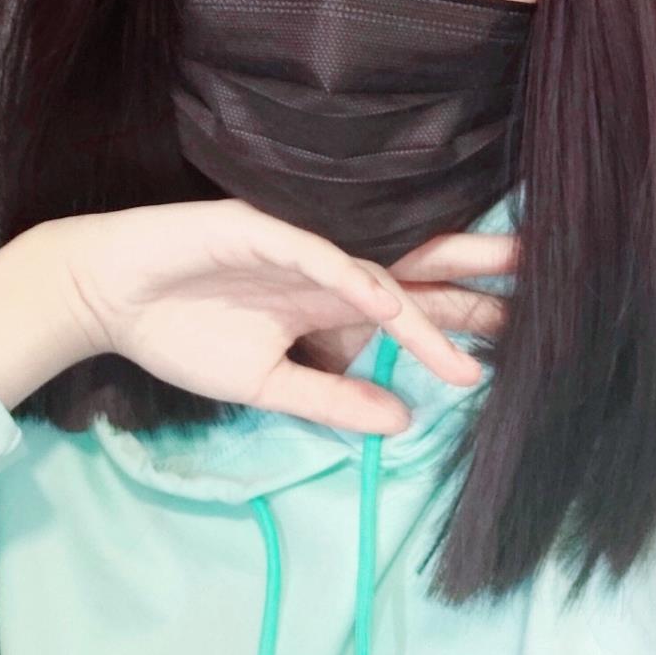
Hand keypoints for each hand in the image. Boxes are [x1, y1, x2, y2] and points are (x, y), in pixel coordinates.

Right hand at [38, 198, 485, 433]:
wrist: (110, 296)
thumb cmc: (182, 332)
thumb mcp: (267, 384)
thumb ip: (331, 399)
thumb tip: (403, 424)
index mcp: (330, 301)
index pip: (410, 311)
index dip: (460, 325)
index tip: (515, 352)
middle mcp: (326, 269)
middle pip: (415, 270)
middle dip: (476, 278)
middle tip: (545, 281)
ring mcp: (296, 246)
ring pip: (379, 264)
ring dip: (433, 289)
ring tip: (487, 314)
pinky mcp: (257, 230)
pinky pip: (316, 255)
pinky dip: (353, 278)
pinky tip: (389, 305)